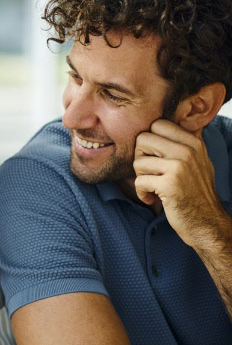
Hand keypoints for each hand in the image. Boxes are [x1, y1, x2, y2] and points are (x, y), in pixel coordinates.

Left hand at [134, 119, 227, 247]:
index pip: (157, 124)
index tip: (154, 158)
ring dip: (140, 177)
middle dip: (140, 157)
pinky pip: (139, 181)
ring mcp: (179, 167)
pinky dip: (141, 193)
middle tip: (149, 172)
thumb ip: (183, 143)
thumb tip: (164, 123)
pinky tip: (152, 198)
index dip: (149, 142)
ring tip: (153, 187)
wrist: (206, 221)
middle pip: (143, 139)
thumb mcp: (197, 161)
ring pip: (138, 161)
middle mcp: (187, 151)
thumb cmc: (195, 192)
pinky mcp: (169, 184)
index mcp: (193, 142)